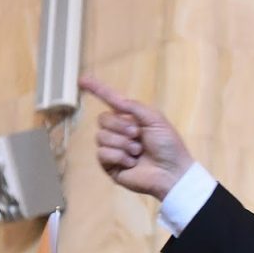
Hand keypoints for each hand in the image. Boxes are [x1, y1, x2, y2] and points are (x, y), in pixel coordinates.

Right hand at [80, 77, 193, 199]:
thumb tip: (117, 101)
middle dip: (120, 126)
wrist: (171, 172)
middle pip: (103, 119)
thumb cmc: (168, 146)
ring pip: (101, 137)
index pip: (111, 101)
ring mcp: (114, 149)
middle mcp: (120, 132)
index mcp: (131, 119)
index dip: (97, 90)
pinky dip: (118, 156)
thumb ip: (134, 107)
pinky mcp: (110, 165)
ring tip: (138, 152)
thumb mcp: (155, 120)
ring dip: (122, 143)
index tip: (82, 80)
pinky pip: (102, 153)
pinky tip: (132, 162)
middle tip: (138, 135)